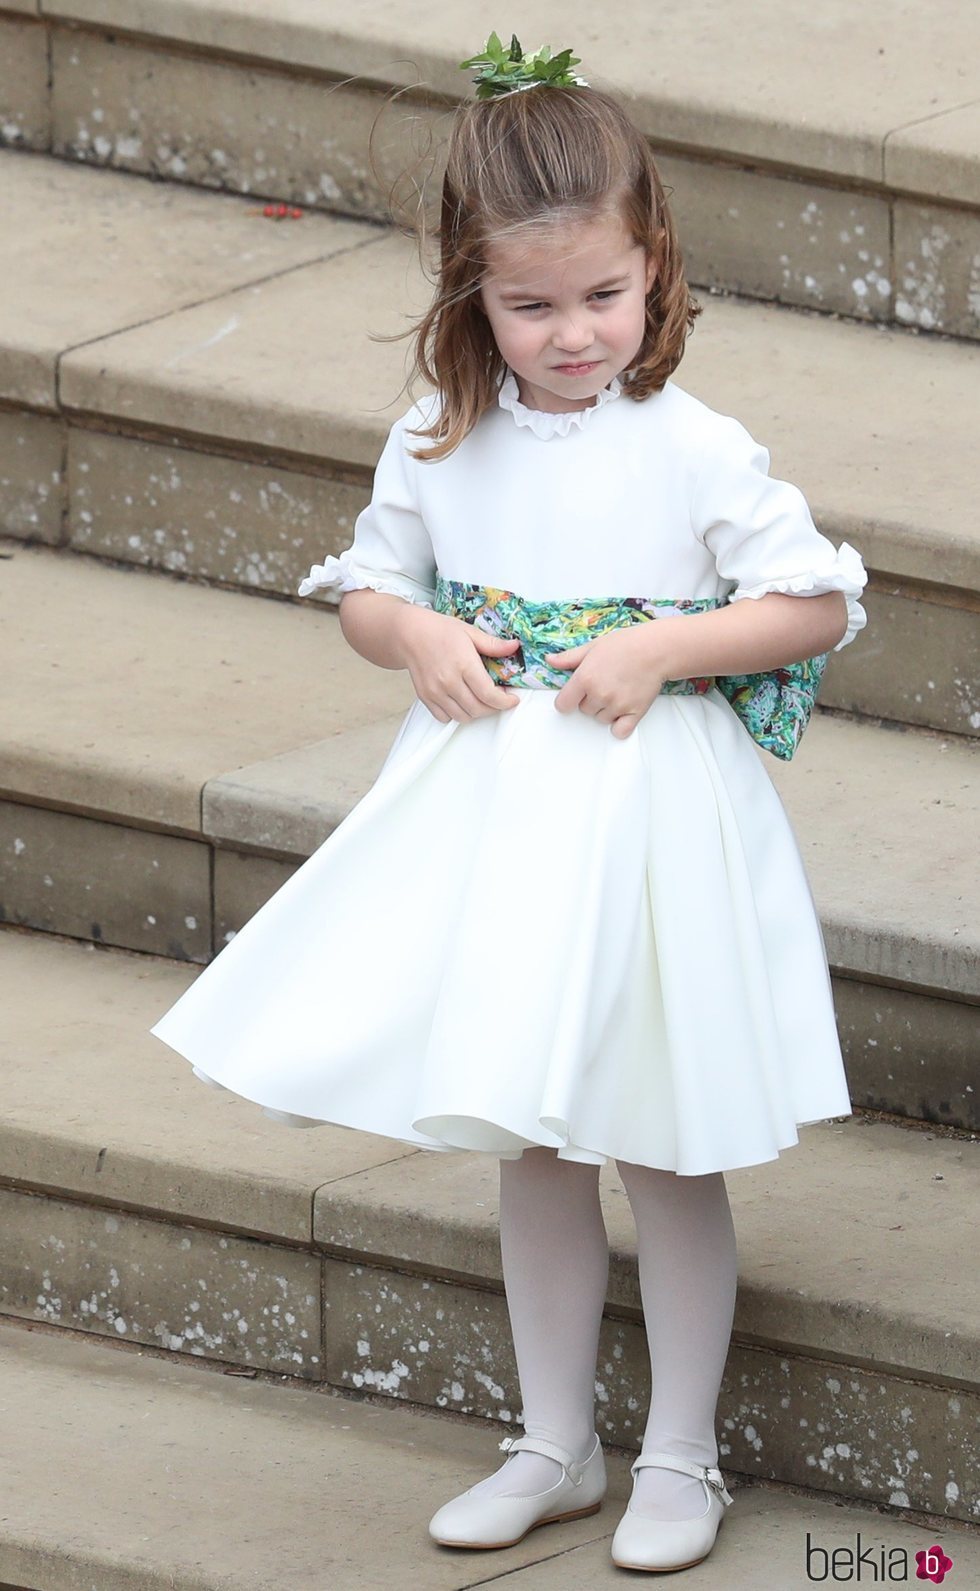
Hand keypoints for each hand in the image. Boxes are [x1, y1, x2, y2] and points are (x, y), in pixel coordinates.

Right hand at [396, 607, 521, 723]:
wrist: (409, 633)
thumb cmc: (439, 630)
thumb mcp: (469, 632)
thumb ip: (493, 644)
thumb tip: (514, 646)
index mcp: (464, 664)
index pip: (489, 695)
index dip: (504, 702)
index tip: (512, 699)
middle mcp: (449, 681)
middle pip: (478, 709)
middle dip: (493, 708)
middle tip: (498, 698)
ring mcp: (435, 692)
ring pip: (463, 717)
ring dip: (476, 712)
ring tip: (480, 699)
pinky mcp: (425, 697)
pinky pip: (444, 717)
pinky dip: (456, 714)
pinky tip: (462, 701)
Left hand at [543, 625, 670, 738]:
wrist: (656, 649)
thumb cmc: (625, 644)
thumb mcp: (593, 646)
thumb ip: (569, 658)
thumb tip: (549, 660)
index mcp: (585, 678)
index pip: (563, 705)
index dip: (568, 700)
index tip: (575, 695)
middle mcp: (599, 694)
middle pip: (584, 711)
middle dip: (590, 700)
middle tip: (604, 684)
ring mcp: (617, 705)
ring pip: (601, 719)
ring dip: (605, 710)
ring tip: (617, 691)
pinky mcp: (634, 713)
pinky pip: (620, 731)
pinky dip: (620, 725)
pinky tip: (623, 711)